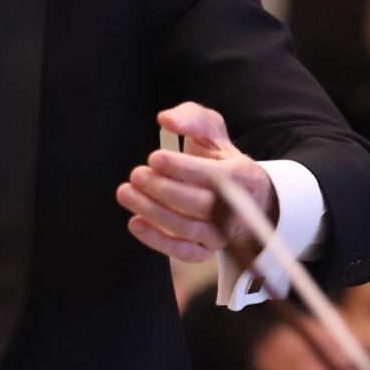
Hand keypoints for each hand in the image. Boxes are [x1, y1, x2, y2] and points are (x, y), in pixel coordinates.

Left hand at [116, 103, 278, 262]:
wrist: (242, 194)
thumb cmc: (220, 158)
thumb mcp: (211, 129)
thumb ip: (191, 118)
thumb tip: (167, 120)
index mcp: (241, 175)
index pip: (215, 176)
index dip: (183, 168)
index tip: (155, 158)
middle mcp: (236, 208)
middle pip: (200, 205)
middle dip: (164, 190)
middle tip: (136, 174)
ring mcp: (222, 232)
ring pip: (188, 228)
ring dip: (153, 212)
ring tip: (126, 193)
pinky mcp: (207, 249)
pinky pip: (184, 252)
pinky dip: (157, 240)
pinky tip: (135, 222)